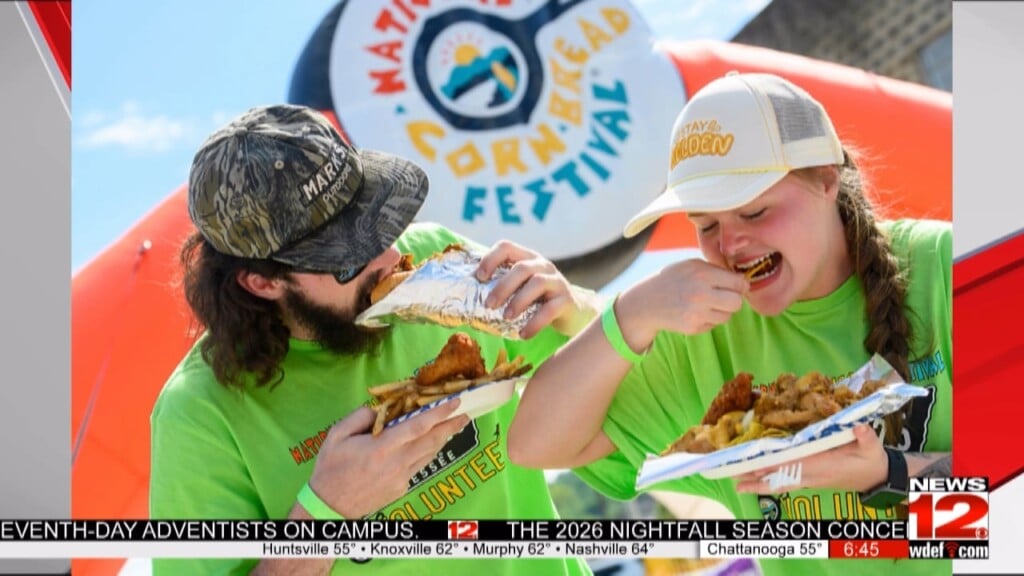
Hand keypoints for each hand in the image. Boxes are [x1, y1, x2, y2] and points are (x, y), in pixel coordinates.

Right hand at [307, 401, 469, 517]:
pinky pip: (420, 465)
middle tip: (465, 413)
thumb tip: (379, 409)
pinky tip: (430, 444)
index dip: (439, 413)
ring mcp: (402, 478)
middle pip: (432, 441)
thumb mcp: (336, 435)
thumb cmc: (331, 469)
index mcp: (382, 448)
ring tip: (454, 425)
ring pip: (429, 454)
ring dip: (443, 438)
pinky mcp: (402, 487)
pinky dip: (428, 452)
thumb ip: (359, 417)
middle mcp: (397, 463)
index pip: (418, 427)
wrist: (330, 506)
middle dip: (451, 425)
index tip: (455, 403)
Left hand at [476, 240, 596, 337]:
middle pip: (521, 268)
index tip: (479, 277)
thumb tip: (465, 298)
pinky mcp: (566, 301)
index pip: (507, 247)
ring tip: (506, 318)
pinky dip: (534, 323)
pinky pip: (550, 309)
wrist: (575, 313)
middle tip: (488, 305)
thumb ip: (503, 286)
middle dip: (502, 286)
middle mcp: (543, 265)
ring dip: (517, 301)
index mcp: (527, 258)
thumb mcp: (522, 287)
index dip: (490, 258)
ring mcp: (557, 282)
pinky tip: (523, 334)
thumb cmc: (539, 300)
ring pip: (536, 284)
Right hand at [616, 259, 748, 350]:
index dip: (741, 285)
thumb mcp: (692, 265)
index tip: (737, 285)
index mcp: (702, 274)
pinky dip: (709, 319)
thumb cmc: (673, 279)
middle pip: (737, 303)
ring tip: (707, 304)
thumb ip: (716, 269)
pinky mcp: (693, 328)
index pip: (738, 283)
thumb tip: (742, 279)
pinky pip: (714, 324)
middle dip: (735, 300)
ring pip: (727, 316)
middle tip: (727, 296)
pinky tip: (696, 312)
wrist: (646, 302)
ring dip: (722, 310)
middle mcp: (701, 295)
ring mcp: (697, 314)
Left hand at [734, 424, 888, 493]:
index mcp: (824, 464)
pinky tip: (754, 482)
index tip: (757, 463)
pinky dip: (769, 482)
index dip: (775, 463)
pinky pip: (785, 482)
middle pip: (781, 476)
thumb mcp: (873, 448)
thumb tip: (860, 427)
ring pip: (780, 482)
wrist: (878, 478)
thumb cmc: (873, 460)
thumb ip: (866, 438)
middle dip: (758, 477)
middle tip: (734, 476)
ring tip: (736, 482)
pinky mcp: (809, 479)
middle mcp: (813, 475)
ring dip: (758, 482)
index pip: (795, 464)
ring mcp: (810, 479)